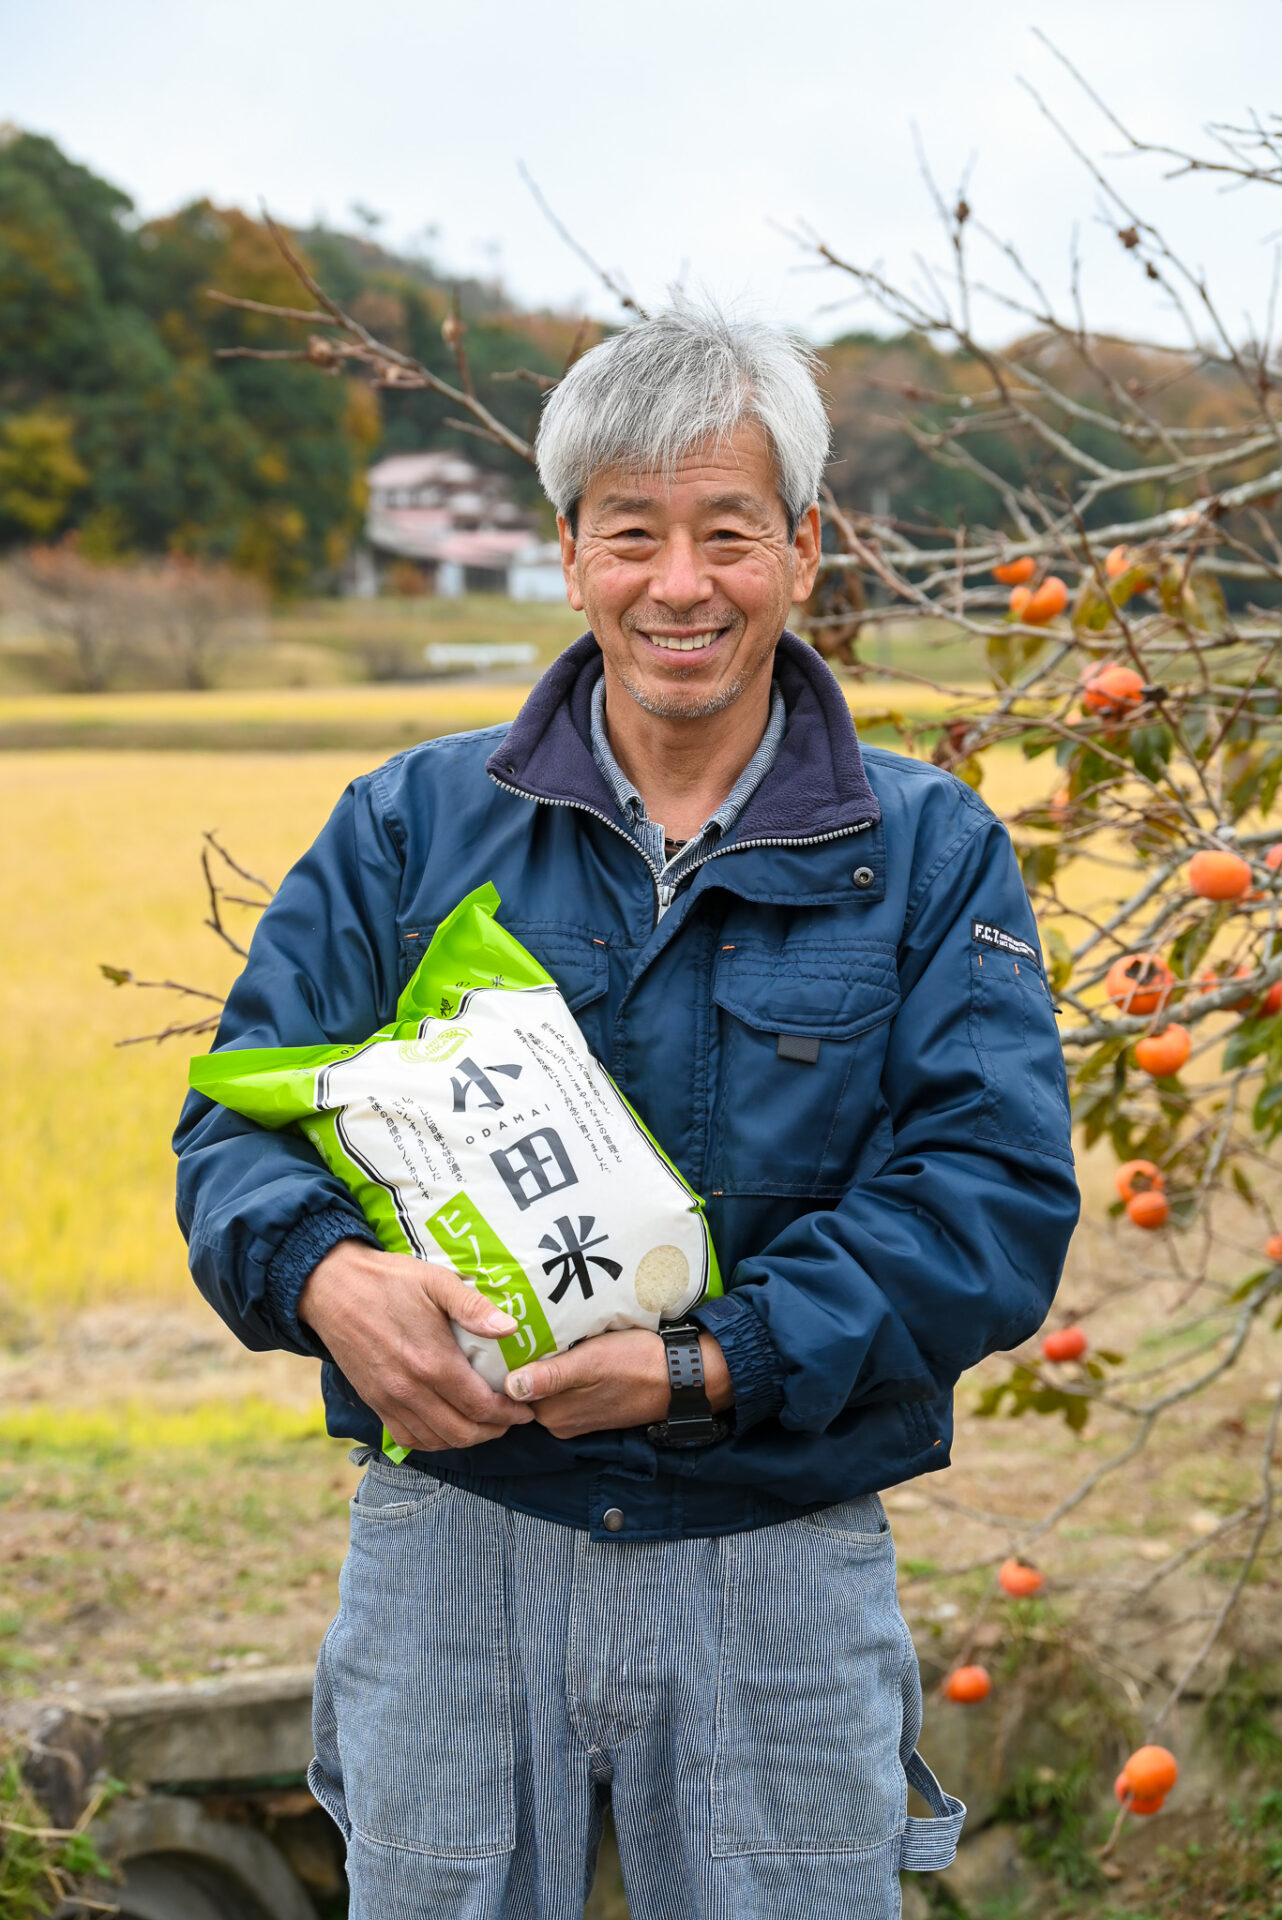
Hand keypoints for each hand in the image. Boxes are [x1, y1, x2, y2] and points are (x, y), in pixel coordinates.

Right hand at [298, 1239, 535, 1453]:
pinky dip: (433, 1441)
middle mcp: (411, 1390)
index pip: (481, 1406)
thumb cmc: (389, 1281)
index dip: (509, 1413)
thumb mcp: (436, 1282)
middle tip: (511, 1419)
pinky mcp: (373, 1402)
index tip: (526, 1410)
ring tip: (485, 1424)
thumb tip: (511, 1328)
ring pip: (436, 1440)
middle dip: (494, 1431)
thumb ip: (474, 1307)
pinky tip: (447, 1427)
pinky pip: (407, 1438)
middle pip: (462, 1432)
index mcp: (432, 1362)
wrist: (332, 1288)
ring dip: (466, 1439)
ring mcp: (389, 1400)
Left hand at [503, 1328, 732, 1439]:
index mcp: (553, 1414)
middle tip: (525, 1322)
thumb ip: (551, 1377)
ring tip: (545, 1329)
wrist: (680, 1376)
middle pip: (529, 1386)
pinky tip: (570, 1346)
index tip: (508, 1333)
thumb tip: (510, 1387)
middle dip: (527, 1359)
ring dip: (547, 1362)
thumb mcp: (591, 1363)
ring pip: (548, 1385)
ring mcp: (576, 1416)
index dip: (509, 1360)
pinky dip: (565, 1368)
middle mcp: (559, 1421)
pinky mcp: (591, 1407)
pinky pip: (566, 1386)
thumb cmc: (637, 1363)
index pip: (513, 1387)